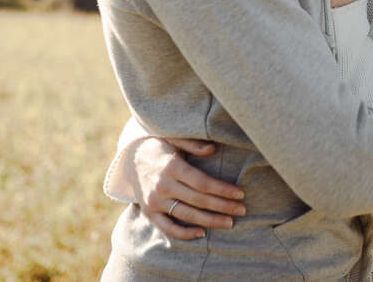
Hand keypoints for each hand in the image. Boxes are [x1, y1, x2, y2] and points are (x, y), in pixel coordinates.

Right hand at [125, 137, 245, 239]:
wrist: (130, 158)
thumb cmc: (159, 145)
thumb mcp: (174, 138)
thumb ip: (193, 144)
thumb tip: (213, 149)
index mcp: (171, 166)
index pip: (202, 183)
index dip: (222, 190)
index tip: (240, 194)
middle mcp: (162, 186)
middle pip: (198, 200)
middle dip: (222, 206)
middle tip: (242, 210)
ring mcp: (154, 201)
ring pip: (186, 215)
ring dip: (210, 221)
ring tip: (230, 222)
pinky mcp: (149, 212)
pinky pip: (167, 228)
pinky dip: (184, 234)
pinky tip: (202, 233)